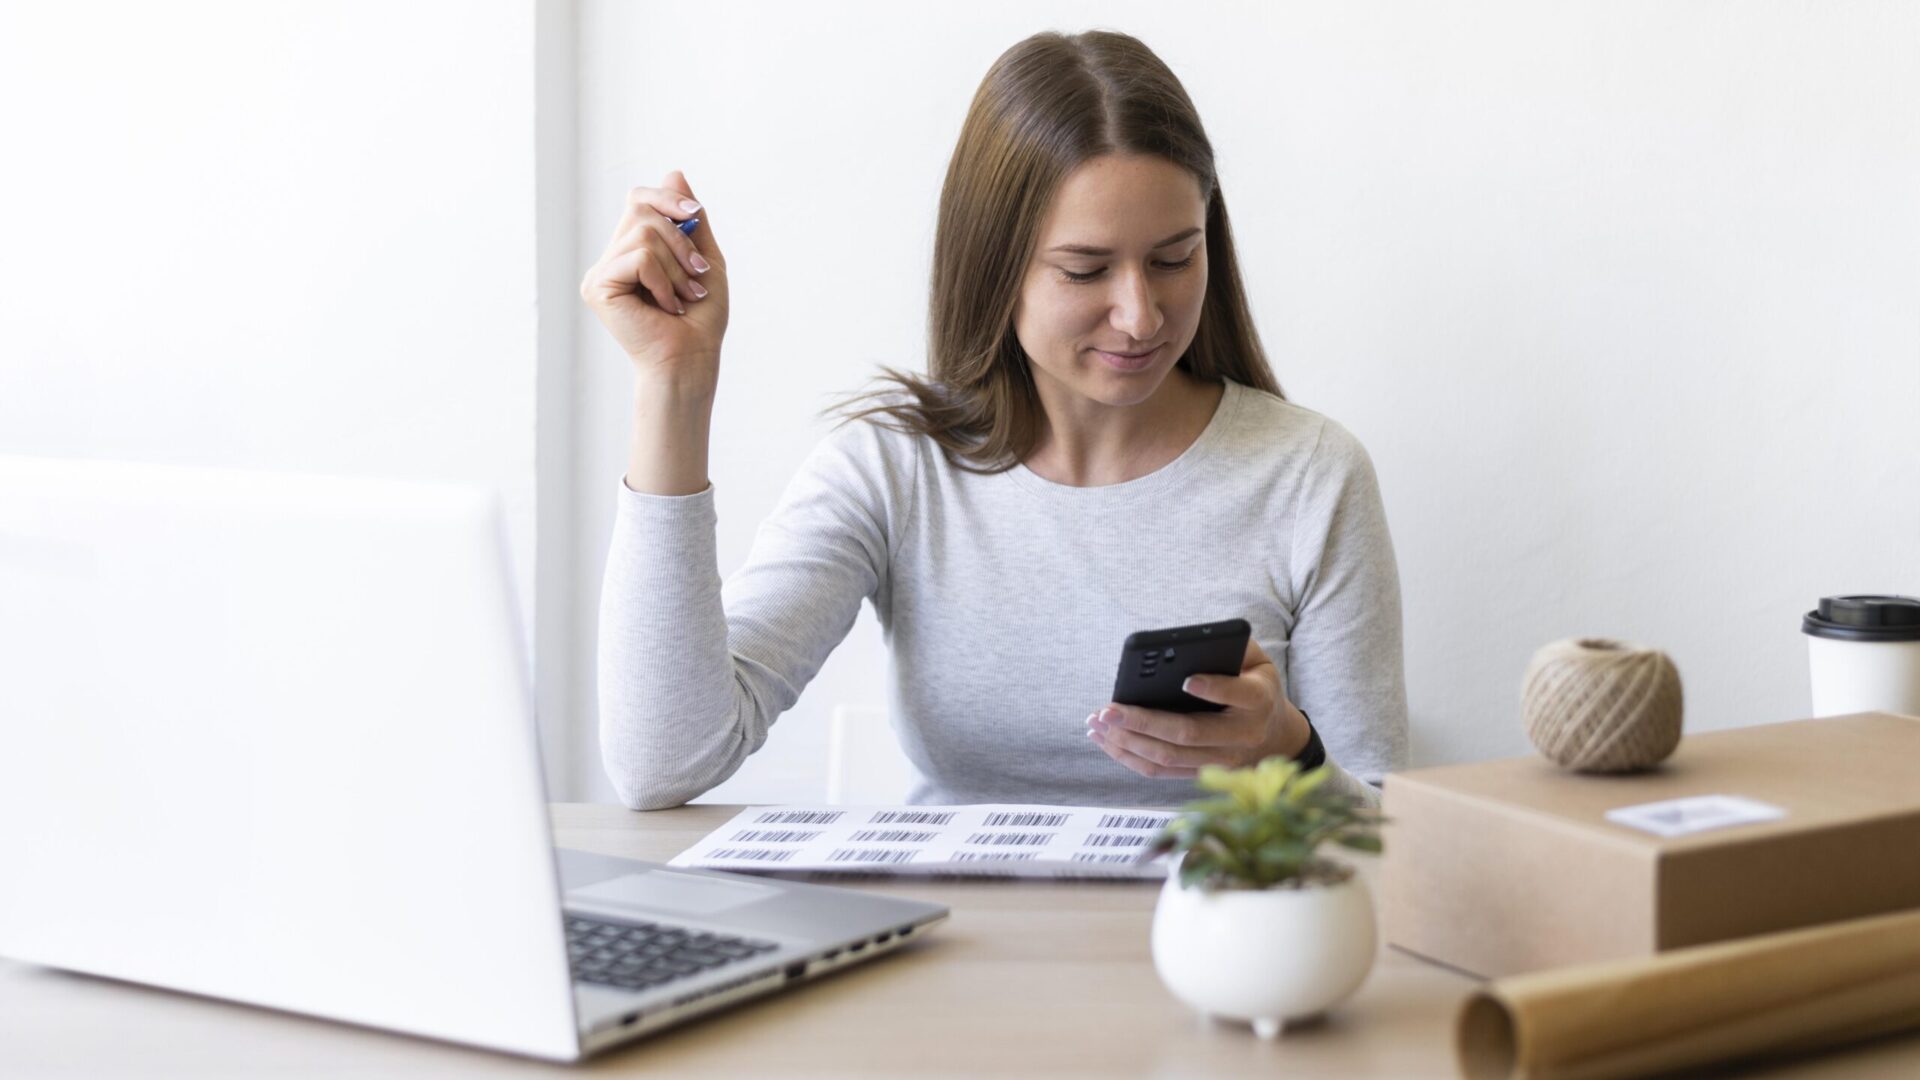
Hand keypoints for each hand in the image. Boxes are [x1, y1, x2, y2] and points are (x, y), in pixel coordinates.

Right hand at [579, 170, 730, 387]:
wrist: (692, 360)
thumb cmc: (700, 319)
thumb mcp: (704, 259)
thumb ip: (689, 220)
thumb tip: (673, 172)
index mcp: (632, 250)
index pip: (639, 199)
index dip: (667, 198)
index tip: (696, 214)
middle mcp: (612, 257)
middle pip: (641, 208)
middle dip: (680, 238)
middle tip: (696, 275)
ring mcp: (601, 272)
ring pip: (643, 233)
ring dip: (676, 266)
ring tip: (683, 296)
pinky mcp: (597, 286)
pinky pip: (638, 256)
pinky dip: (662, 280)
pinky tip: (666, 306)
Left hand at [1086, 638, 1309, 779]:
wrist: (1275, 735)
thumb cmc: (1255, 685)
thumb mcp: (1256, 660)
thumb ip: (1231, 647)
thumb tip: (1192, 643)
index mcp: (1258, 701)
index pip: (1237, 695)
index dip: (1213, 689)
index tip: (1187, 680)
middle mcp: (1241, 736)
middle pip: (1188, 734)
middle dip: (1142, 722)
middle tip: (1107, 710)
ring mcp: (1221, 760)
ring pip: (1169, 757)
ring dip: (1127, 742)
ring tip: (1096, 724)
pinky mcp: (1201, 773)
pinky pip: (1162, 771)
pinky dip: (1129, 757)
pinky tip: (1106, 740)